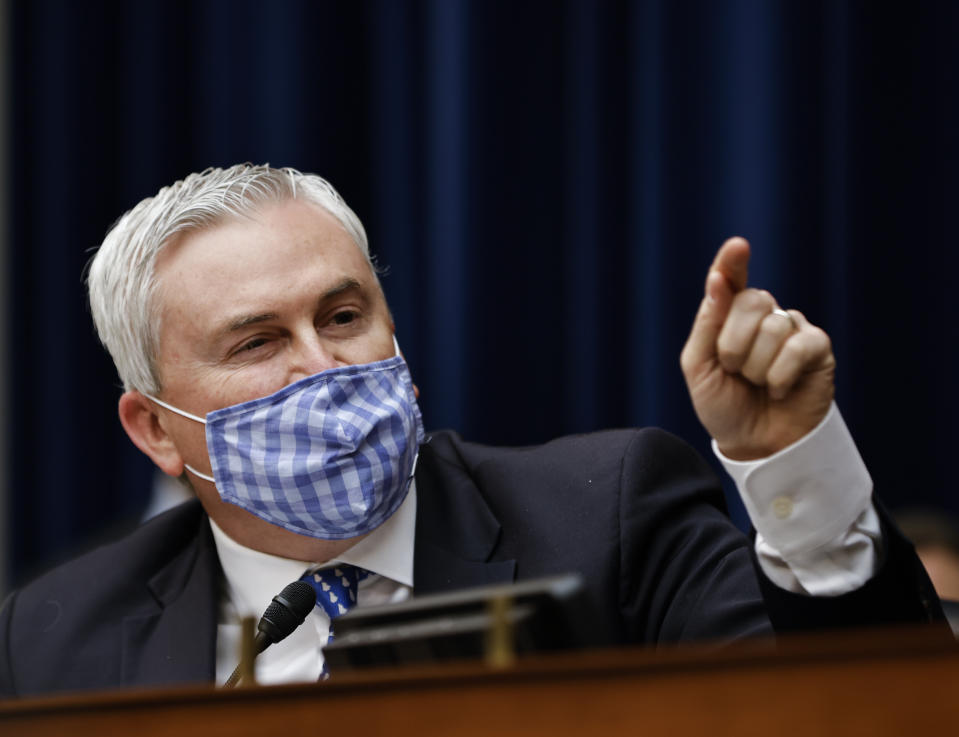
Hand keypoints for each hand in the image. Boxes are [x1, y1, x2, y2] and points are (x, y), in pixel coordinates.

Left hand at [680, 237, 834, 459]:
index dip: (733, 263)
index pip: (731, 281)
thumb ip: (707, 324)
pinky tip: (779, 388)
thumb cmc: (724, 406)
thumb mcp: (699, 368)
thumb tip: (718, 280)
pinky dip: (780, 375)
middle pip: (751, 301)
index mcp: (729, 317)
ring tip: (758, 384)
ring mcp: (791, 329)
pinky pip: (796, 347)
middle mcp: (763, 317)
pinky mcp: (817, 348)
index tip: (738, 245)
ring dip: (756, 366)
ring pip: (772, 327)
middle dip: (733, 344)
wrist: (755, 444)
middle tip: (735, 372)